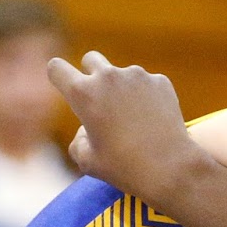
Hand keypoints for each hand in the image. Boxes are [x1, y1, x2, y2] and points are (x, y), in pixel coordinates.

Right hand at [47, 51, 205, 205]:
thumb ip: (78, 139)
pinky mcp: (160, 81)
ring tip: (133, 122)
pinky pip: (146, 84)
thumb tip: (86, 127)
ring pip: (121, 74)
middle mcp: (108, 77)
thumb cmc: (124, 168)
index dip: (58, 78)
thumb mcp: (87, 161)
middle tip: (99, 100)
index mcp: (83, 94)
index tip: (66, 88)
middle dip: (90, 74)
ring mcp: (137, 75)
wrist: (170, 167)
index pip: (56, 68)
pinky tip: (153, 122)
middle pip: (90, 59)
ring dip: (121, 89)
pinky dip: (146, 97)